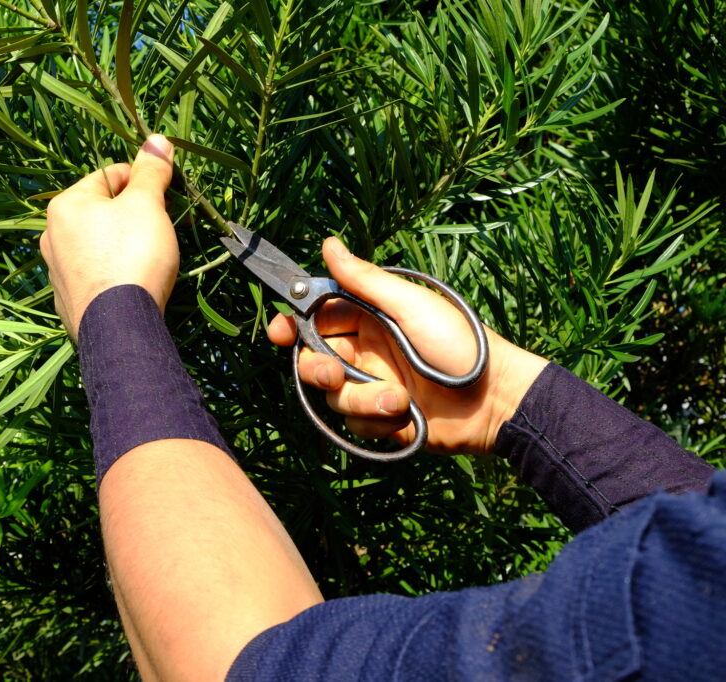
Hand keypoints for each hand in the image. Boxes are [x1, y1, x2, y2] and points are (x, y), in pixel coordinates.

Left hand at [40, 135, 177, 340]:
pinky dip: (113, 275)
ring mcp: (57, 272)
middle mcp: (52, 236)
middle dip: (132, 216)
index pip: (110, 175)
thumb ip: (151, 171)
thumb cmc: (132, 256)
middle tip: (159, 230)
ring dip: (122, 245)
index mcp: (66, 205)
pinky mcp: (69, 303)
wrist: (118, 326)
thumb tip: (157, 138)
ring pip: (97, 245)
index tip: (165, 198)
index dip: (143, 182)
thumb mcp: (146, 205)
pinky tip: (131, 285)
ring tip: (148, 259)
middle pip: (102, 212)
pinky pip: (95, 276)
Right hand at [268, 238, 547, 455]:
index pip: (315, 317)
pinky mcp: (379, 420)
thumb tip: (328, 243)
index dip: (291, 324)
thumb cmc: (461, 344)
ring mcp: (370, 386)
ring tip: (396, 399)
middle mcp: (364, 351)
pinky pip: (354, 423)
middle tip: (333, 373)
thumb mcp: (410, 305)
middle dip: (318, 369)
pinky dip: (376, 420)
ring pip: (332, 396)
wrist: (495, 401)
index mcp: (368, 318)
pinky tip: (404, 414)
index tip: (279, 331)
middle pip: (313, 359)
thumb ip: (364, 279)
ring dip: (360, 399)